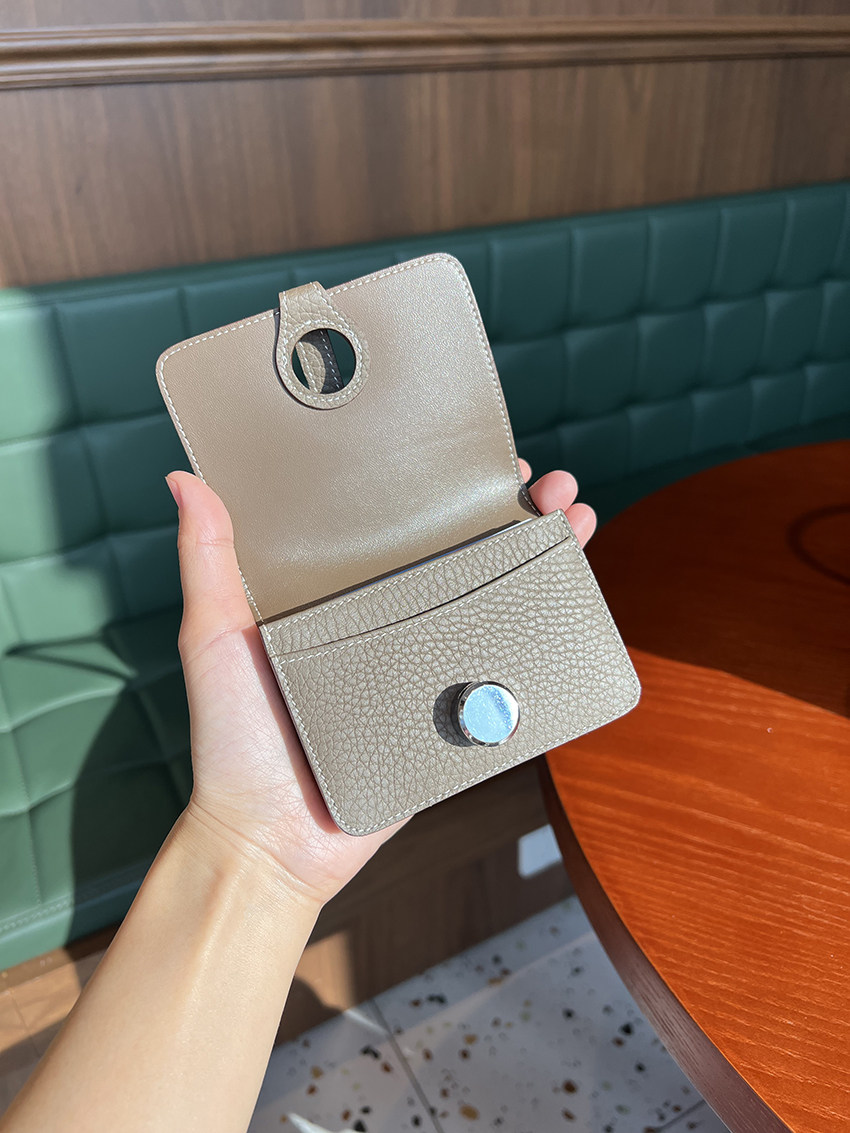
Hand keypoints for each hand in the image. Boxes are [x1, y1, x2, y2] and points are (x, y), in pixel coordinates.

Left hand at [167, 461, 595, 905]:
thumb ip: (208, 563)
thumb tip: (185, 480)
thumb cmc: (233, 740)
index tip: (475, 454)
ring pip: (493, 603)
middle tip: (546, 483)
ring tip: (573, 523)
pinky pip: (504, 673)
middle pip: (461, 555)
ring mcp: (423, 669)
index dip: (442, 486)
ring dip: (539, 561)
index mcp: (339, 595)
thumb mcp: (214, 638)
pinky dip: (543, 640)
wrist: (270, 839)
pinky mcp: (449, 716)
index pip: (398, 524)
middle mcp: (387, 622)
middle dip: (512, 514)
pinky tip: (570, 602)